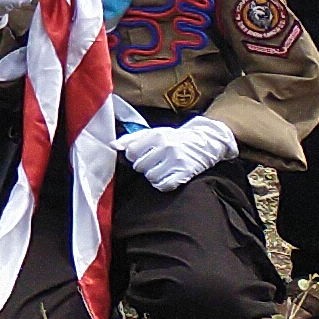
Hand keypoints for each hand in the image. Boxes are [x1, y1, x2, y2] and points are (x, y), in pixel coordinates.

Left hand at [119, 114, 239, 192]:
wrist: (206, 140)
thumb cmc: (175, 138)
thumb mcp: (154, 132)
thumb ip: (132, 138)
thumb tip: (112, 145)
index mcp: (156, 135)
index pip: (131, 153)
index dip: (134, 157)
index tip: (142, 156)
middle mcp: (166, 147)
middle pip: (140, 167)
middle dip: (144, 167)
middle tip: (154, 163)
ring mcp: (176, 160)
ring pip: (151, 177)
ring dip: (153, 177)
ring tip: (161, 170)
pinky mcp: (186, 172)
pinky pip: (165, 185)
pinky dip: (163, 185)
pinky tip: (167, 178)